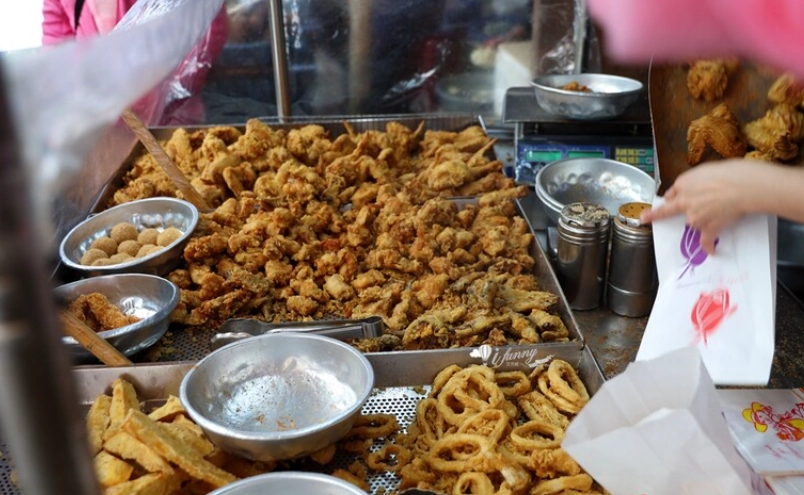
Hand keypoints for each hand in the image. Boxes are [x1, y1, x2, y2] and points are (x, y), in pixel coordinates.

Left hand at [640, 160, 755, 253]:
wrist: (741, 187)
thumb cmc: (727, 173)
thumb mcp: (703, 169)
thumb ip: (691, 181)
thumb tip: (684, 189)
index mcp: (683, 185)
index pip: (672, 193)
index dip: (673, 196)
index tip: (664, 201)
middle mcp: (684, 202)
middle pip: (673, 209)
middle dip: (656, 214)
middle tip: (644, 218)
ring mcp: (695, 217)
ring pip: (694, 221)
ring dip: (703, 219)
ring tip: (722, 209)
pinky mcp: (708, 228)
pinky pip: (705, 240)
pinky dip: (708, 246)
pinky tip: (711, 252)